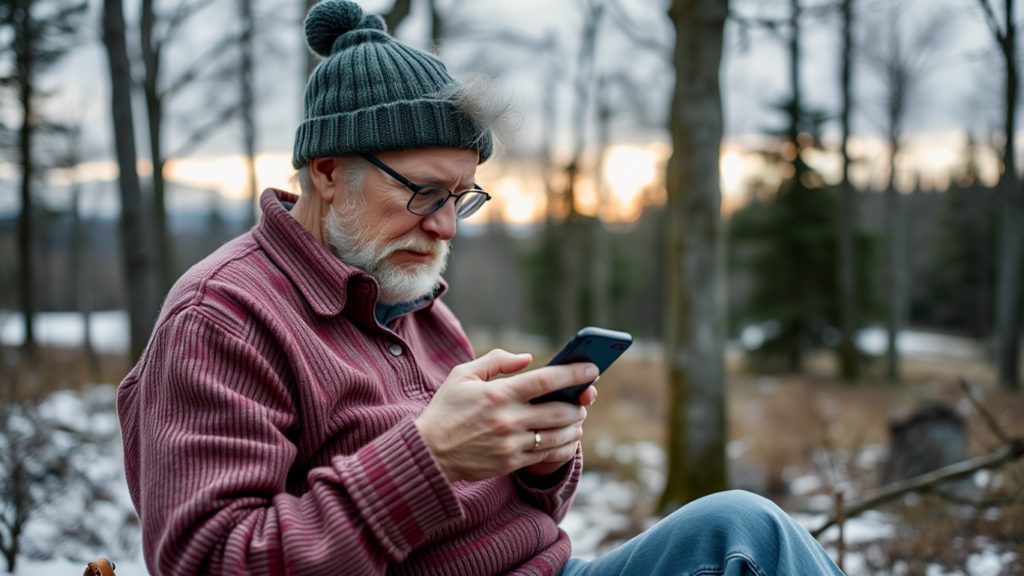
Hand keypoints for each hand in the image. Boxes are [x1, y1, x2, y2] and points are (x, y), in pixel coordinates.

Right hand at [414, 349, 597, 482]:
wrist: (429, 452)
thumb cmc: (446, 408)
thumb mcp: (462, 374)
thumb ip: (496, 361)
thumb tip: (527, 358)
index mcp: (498, 393)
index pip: (545, 380)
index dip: (573, 373)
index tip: (592, 368)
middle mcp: (508, 419)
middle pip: (559, 411)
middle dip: (578, 404)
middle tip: (584, 398)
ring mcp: (510, 444)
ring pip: (558, 435)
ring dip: (574, 426)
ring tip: (576, 419)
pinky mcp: (510, 463)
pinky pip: (547, 456)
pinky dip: (563, 446)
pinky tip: (567, 439)